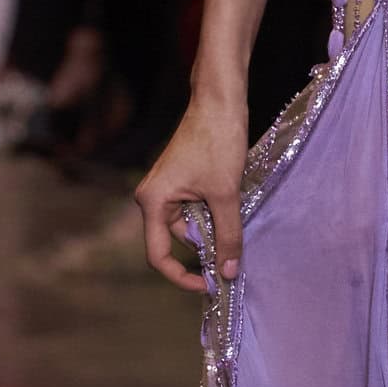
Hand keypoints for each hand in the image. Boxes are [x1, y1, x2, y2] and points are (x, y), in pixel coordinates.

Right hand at [135, 98, 248, 292]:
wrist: (219, 102)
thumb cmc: (217, 142)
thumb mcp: (226, 194)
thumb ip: (228, 235)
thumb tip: (229, 273)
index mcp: (152, 201)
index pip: (158, 256)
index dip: (182, 276)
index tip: (209, 284)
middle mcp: (152, 198)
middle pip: (176, 241)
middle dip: (204, 248)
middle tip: (233, 253)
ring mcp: (166, 190)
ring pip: (189, 226)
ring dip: (212, 229)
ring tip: (235, 218)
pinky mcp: (180, 183)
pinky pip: (194, 211)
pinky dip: (213, 216)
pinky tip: (231, 208)